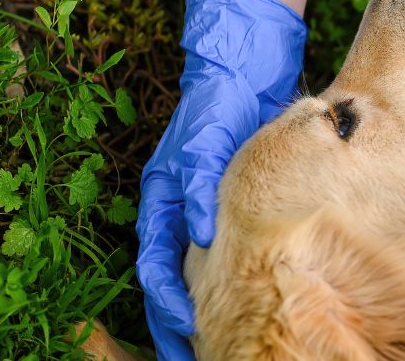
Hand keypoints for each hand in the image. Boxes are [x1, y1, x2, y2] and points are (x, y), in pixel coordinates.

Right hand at [137, 0, 305, 358]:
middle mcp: (178, 212)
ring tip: (215, 345)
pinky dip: (227, 285)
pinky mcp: (231, 205)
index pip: (156, 266)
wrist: (245, 71)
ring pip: (196, 273)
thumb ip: (198, 186)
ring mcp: (202, 211)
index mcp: (162, 201)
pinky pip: (224, 257)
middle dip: (178, 322)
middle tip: (193, 357)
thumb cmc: (215, 106)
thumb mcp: (204, 143)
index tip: (185, 329)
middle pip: (172, 279)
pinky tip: (248, 306)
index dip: (166, 301)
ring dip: (202, 310)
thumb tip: (202, 235)